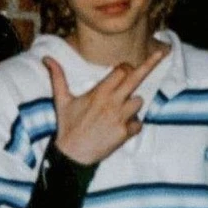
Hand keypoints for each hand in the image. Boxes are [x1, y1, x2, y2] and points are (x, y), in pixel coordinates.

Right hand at [43, 51, 162, 164]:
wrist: (72, 155)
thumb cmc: (67, 125)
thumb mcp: (61, 100)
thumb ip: (58, 77)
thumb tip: (46, 58)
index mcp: (100, 91)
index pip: (122, 70)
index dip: (125, 67)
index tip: (124, 69)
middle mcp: (113, 101)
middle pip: (136, 77)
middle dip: (149, 64)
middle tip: (161, 52)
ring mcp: (120, 117)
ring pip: (139, 101)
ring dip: (132, 105)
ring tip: (118, 112)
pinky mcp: (125, 133)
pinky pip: (138, 124)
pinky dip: (132, 126)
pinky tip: (119, 129)